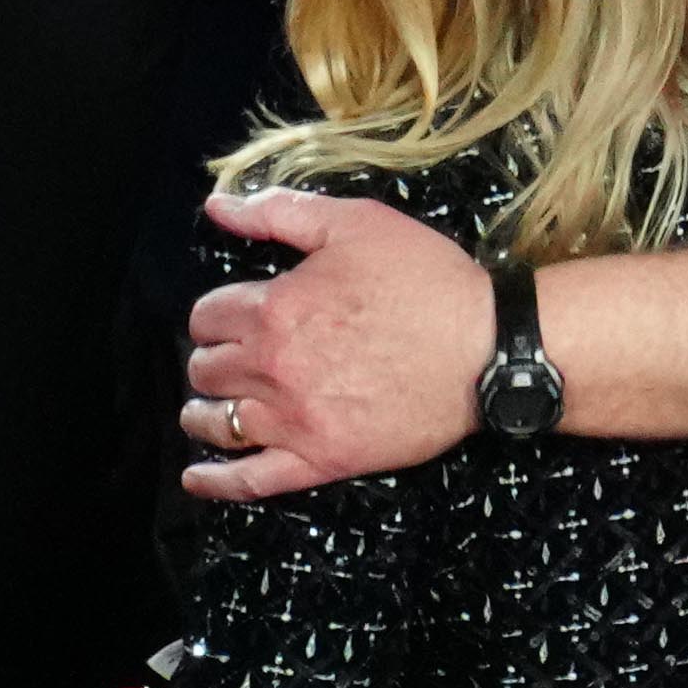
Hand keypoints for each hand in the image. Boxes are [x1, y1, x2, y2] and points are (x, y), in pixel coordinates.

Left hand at [181, 191, 500, 501]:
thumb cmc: (429, 282)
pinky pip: (249, 480)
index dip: (220, 312)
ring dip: (205, 411)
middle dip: (215, 357)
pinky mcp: (320, 460)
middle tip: (238, 354)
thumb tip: (218, 206)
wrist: (489, 349)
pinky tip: (198, 476)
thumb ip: (282, 212)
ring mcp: (292, 421)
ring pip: (216, 422)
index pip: (208, 316)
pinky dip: (216, 481)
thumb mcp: (359, 225)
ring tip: (212, 407)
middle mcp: (271, 369)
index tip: (239, 313)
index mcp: (275, 310)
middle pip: (206, 368)